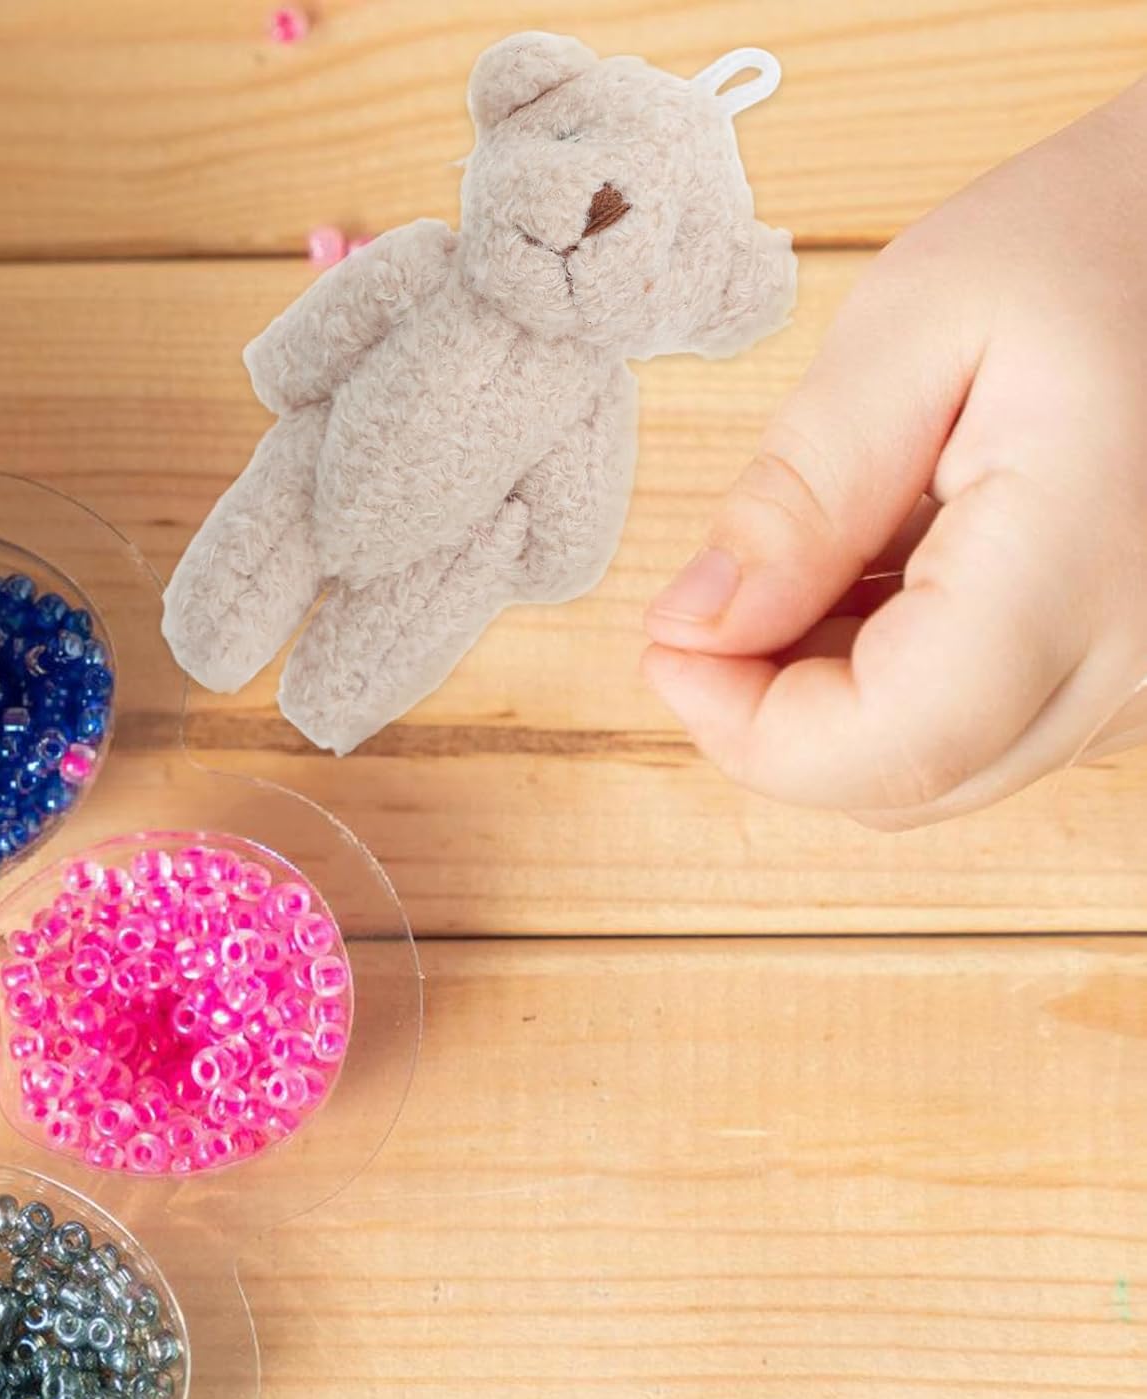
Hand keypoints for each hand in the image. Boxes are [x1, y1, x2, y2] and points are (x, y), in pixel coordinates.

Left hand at [643, 80, 1146, 828]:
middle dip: (769, 717)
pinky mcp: (1124, 676)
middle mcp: (1137, 658)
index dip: (747, 730)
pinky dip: (888, 684)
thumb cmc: (1088, 243)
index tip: (669, 645)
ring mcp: (1142, 681)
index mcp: (1084, 564)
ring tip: (811, 559)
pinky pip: (978, 733)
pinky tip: (875, 576)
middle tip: (713, 603)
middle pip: (906, 784)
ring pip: (936, 772)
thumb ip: (800, 494)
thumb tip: (694, 627)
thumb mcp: (913, 330)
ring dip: (826, 701)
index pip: (892, 744)